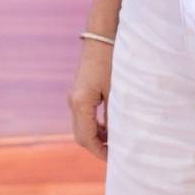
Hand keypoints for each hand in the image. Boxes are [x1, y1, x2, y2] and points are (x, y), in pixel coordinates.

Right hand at [68, 37, 112, 159]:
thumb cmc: (113, 61)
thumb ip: (117, 115)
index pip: (86, 138)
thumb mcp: (118, 91)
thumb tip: (121, 138)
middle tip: (118, 154)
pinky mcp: (79, 92)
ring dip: (97, 137)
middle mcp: (73, 102)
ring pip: (82, 127)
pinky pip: (84, 116)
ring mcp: (75, 97)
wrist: (103, 35)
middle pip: (81, 136)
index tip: (116, 160)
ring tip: (117, 142)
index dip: (100, 152)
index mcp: (81, 103)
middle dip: (97, 147)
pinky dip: (95, 126)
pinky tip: (111, 127)